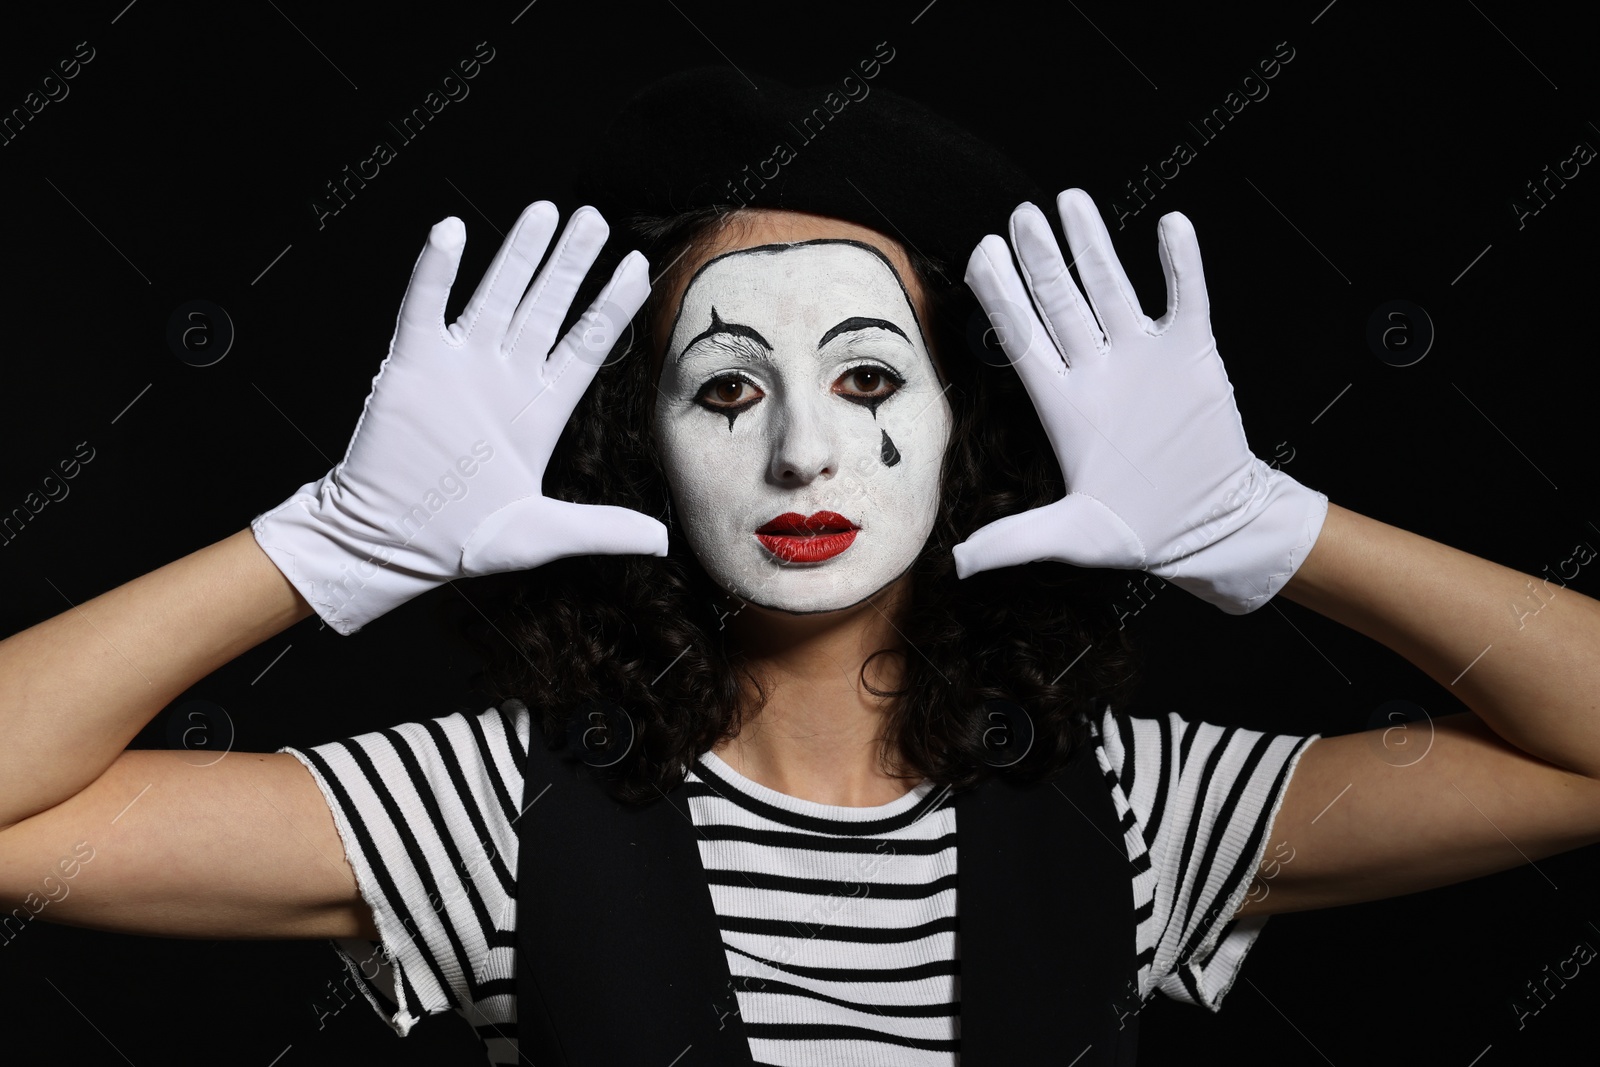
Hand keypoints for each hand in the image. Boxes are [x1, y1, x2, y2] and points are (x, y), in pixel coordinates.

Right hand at [252, 201, 665, 634]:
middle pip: (546, 306)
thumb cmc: (462, 540)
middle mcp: (505, 378)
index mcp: (541, 411)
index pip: (586, 344)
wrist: (389, 543)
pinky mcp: (412, 364)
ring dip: (518, 254)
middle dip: (570, 263)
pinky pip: (425, 306)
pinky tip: (450, 232)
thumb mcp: (544, 534)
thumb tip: (663, 542)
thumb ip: (603, 528)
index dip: (610, 304)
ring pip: (496, 294)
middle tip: (593, 218)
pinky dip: (436, 270)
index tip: (636, 266)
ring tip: (544, 211)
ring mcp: (459, 366)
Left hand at [954, 189, 1326, 613]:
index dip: (1001, 296)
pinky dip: (1181, 263)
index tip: (979, 253)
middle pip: (1061, 301)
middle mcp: (1097, 369)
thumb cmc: (1139, 528)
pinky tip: (1169, 226)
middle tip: (1020, 215)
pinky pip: (1185, 298)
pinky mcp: (1193, 354)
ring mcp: (1144, 356)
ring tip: (1072, 200)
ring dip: (1094, 245)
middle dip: (1040, 258)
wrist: (1208, 524)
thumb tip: (959, 564)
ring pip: (1113, 287)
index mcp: (1062, 404)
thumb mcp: (1075, 535)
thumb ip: (1018, 540)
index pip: (1021, 338)